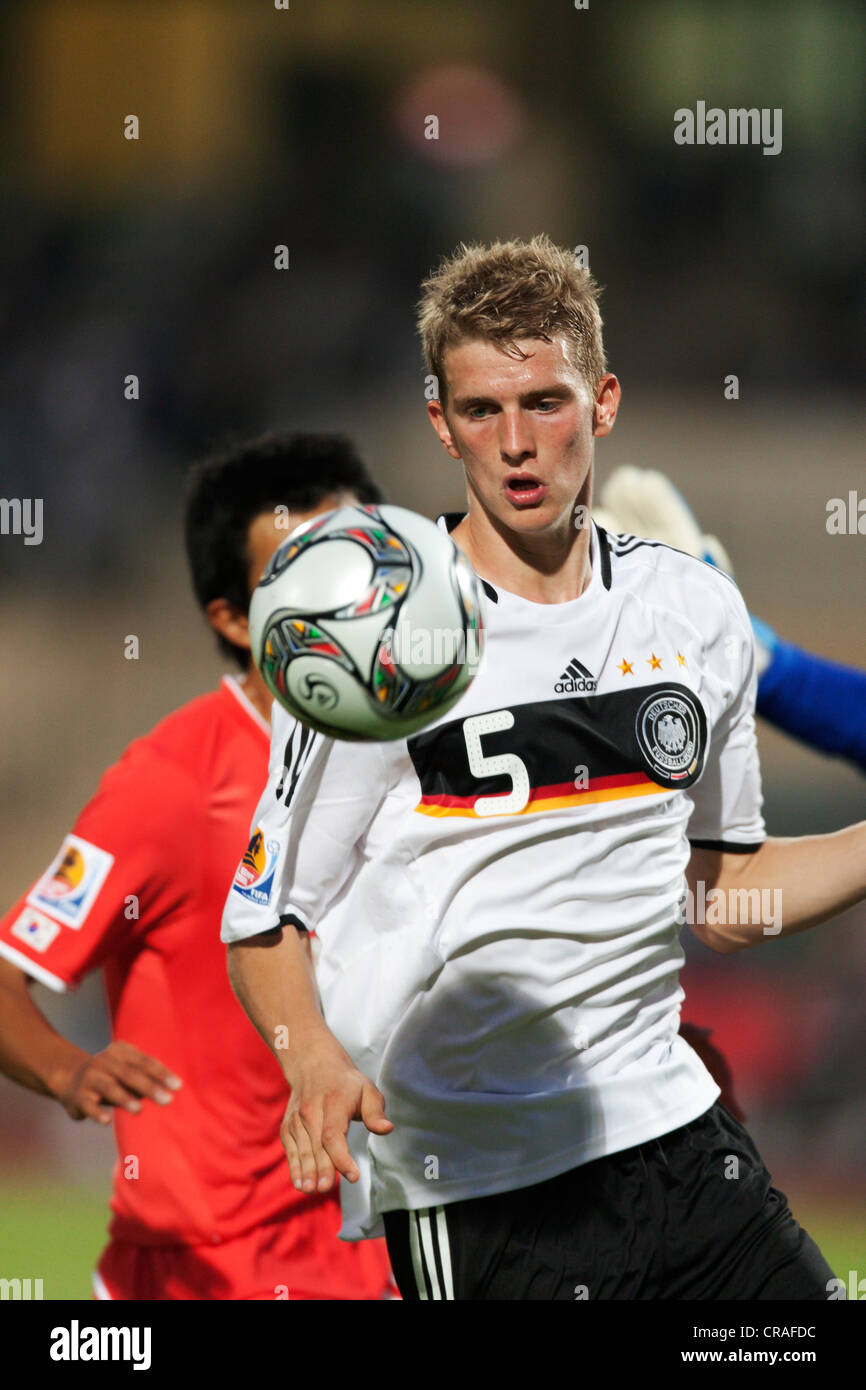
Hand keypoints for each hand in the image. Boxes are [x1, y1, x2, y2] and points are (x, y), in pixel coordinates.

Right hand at [52, 1041, 181, 1123]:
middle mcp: (105, 1062)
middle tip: (168, 1100)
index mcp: (120, 1052)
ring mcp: (90, 1078)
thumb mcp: (128, 1072)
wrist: (68, 1076)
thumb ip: (148, 1077)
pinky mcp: (78, 1096)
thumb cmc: (110, 1075)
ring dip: (124, 1098)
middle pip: (130, 1073)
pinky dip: (97, 1112)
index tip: (178, 1086)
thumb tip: (172, 1087)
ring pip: (109, 1087)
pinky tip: (107, 1121)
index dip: (161, 1073)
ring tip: (139, 1110)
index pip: (144, 1062)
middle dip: (149, 1087)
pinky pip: (88, 1105)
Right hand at [281, 1040, 392, 1194]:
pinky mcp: (288, 1126)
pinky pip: (291, 1149)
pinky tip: (300, 1183)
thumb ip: (375, 1111)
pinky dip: (294, 1166)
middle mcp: (311, 1109)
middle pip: (316, 1144)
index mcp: (334, 1101)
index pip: (334, 1133)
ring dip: (306, 1170)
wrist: (313, 1065)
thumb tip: (387, 1129)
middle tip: (325, 1188)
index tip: (353, 1176)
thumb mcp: (367, 1089)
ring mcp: (297, 1118)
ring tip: (311, 1190)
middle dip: (321, 1167)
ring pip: (302, 1148)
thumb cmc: (346, 1084)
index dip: (341, 1156)